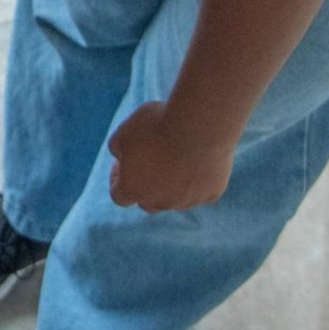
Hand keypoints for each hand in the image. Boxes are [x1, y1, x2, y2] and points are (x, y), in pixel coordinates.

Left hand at [106, 100, 236, 212]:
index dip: (117, 179)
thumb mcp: (123, 132)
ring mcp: (188, 201)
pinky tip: (198, 159)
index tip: (122, 164)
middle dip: (145, 186)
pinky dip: (196, 179)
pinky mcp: (211, 194)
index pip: (119, 196)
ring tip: (175, 156)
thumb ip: (117, 149)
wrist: (198, 126)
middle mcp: (160, 202)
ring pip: (176, 198)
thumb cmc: (156, 126)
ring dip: (171, 184)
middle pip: (148, 203)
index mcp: (133, 190)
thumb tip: (122, 158)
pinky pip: (200, 191)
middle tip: (148, 163)